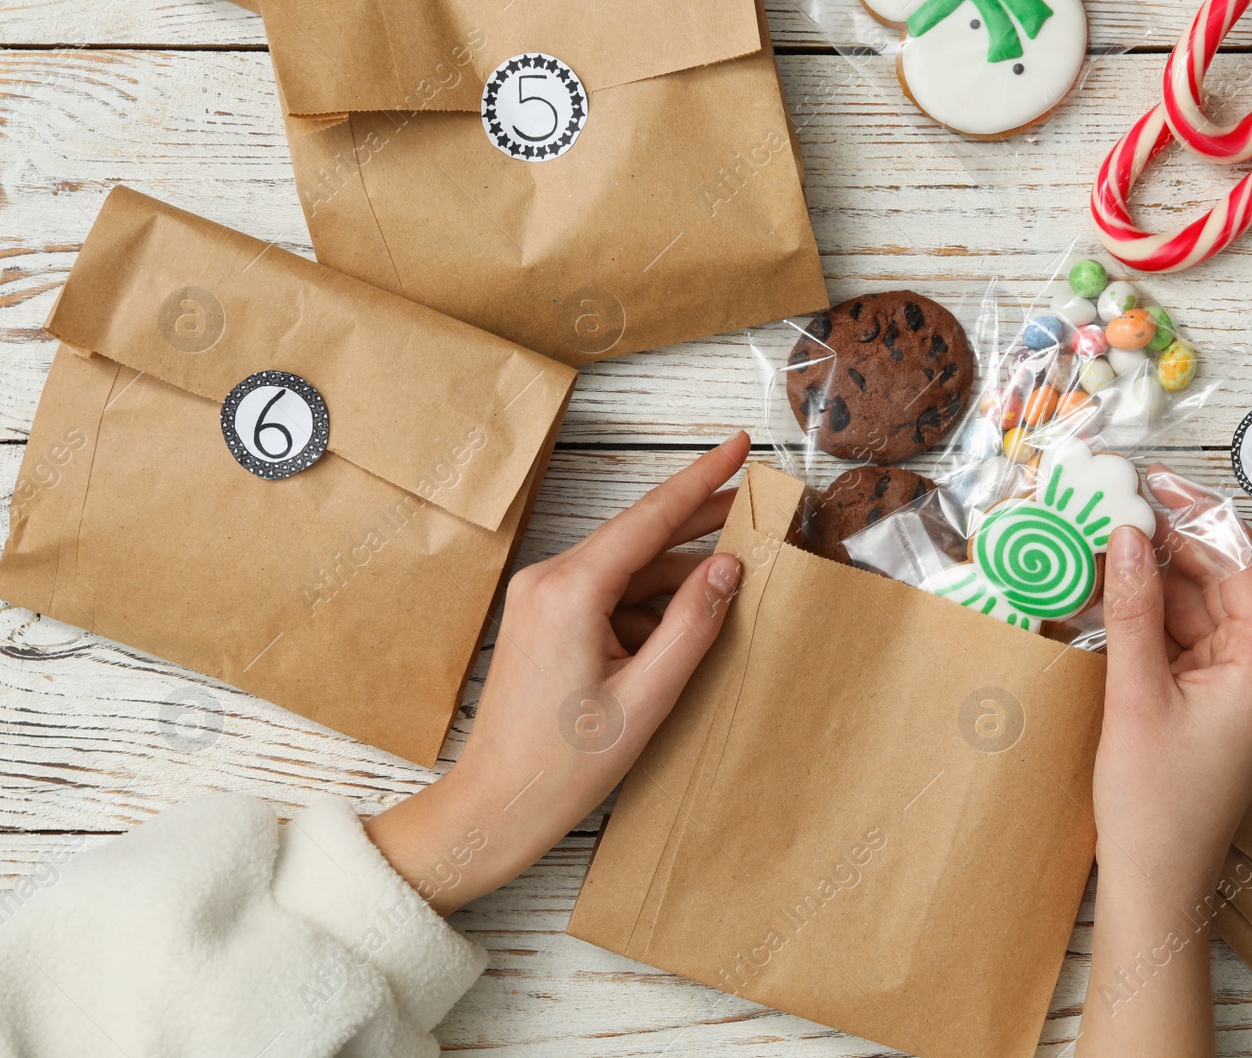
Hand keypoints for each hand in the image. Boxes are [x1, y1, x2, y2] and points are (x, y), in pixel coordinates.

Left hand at [365, 433, 750, 914]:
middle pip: (640, 537)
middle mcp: (549, 581)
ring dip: (678, 580)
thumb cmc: (562, 766)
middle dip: (699, 525)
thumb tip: (726, 567)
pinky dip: (650, 608)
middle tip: (755, 508)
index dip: (702, 480)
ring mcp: (542, 599)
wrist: (496, 806)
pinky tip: (684, 631)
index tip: (739, 445)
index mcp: (569, 591)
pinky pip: (610, 596)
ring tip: (731, 589)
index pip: (649, 518)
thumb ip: (691, 625)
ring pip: (628, 570)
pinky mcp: (545, 621)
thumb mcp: (646, 698)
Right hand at [1078, 466, 1251, 1057]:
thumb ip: (1132, 609)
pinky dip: (1145, 613)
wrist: (1155, 881)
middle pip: (1218, 578)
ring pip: (1194, 604)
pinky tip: (1103, 589)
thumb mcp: (1135, 694)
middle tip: (1109, 504)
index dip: (1198, 514)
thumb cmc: (1156, 803)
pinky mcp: (1208, 698)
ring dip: (1148, 574)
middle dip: (1165, 539)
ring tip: (1094, 540)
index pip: (1243, 561)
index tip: (1151, 482)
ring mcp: (1236, 683)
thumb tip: (1124, 536)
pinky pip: (1180, 636)